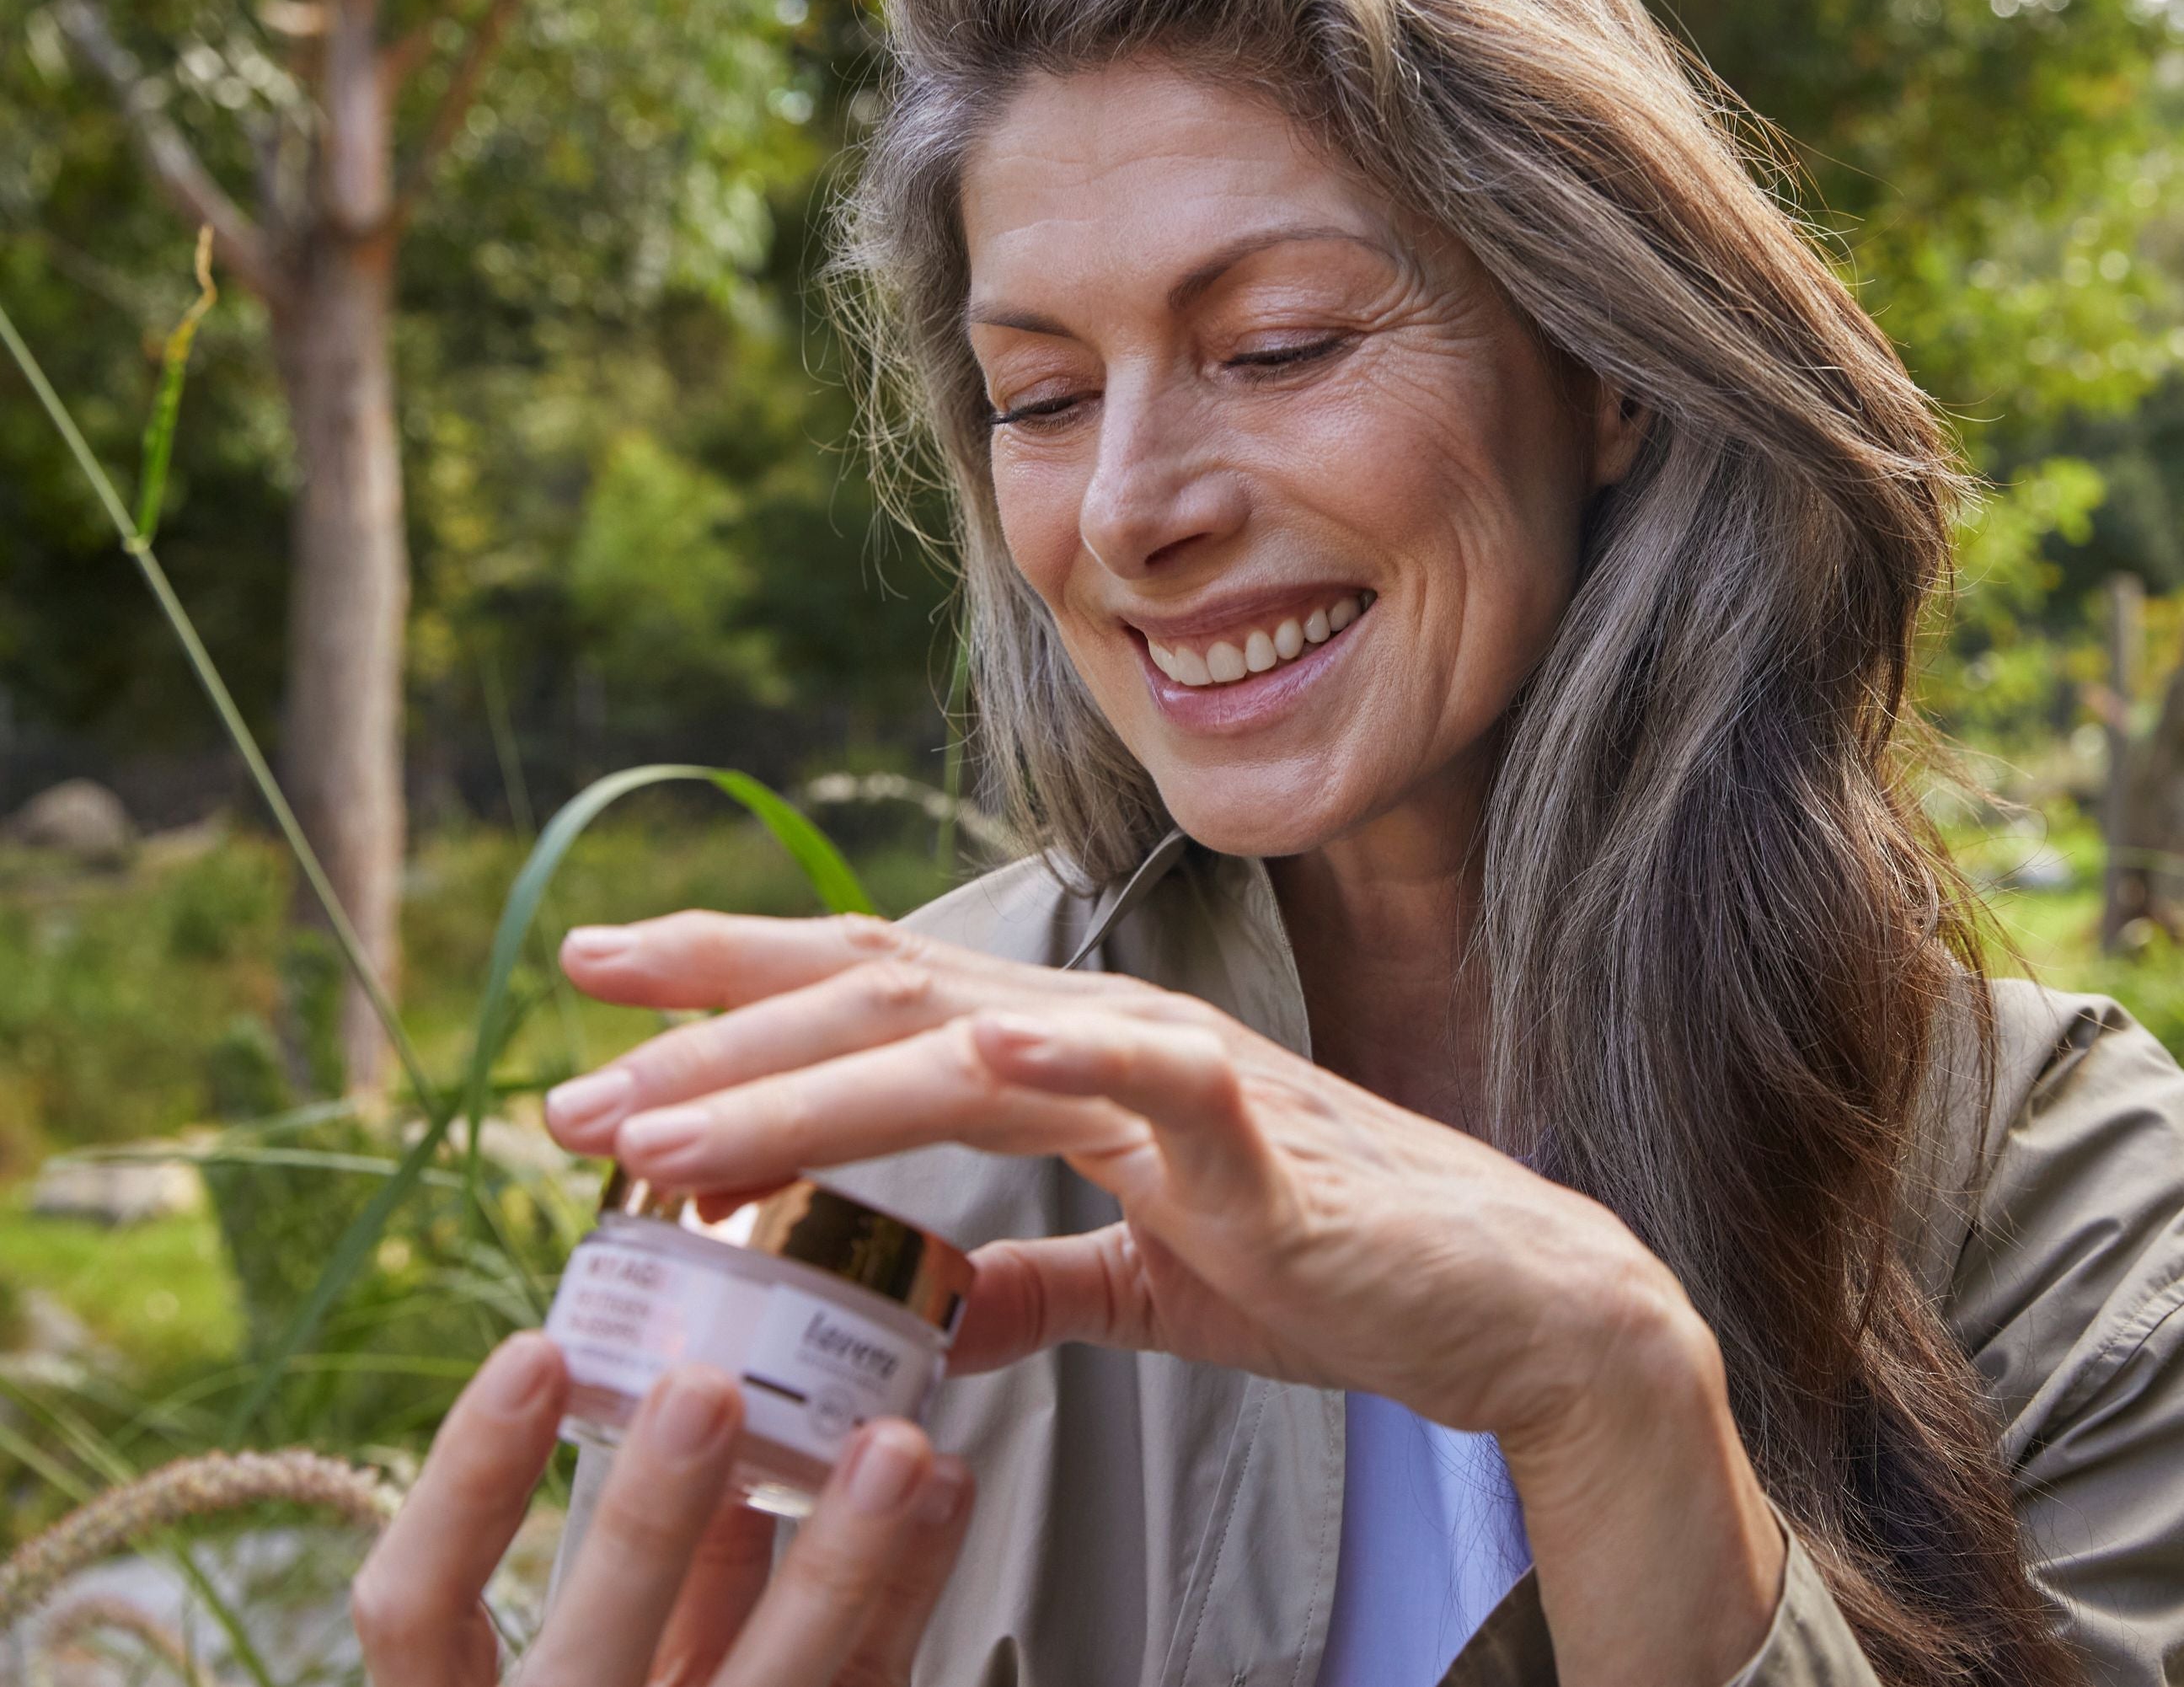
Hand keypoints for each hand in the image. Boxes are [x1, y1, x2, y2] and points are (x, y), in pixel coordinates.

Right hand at [352, 1331, 972, 1686]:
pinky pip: (867, 1679)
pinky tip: (947, 1490)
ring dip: (836, 1557)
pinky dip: (912, 1583)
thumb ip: (656, 1567)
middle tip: (708, 1393)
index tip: (536, 1355)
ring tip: (893, 1445)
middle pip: (589, 1652)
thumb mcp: (619, 1660)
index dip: (467, 1487)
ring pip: (769, 1681)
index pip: (420, 1612)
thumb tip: (704, 1393)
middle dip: (649, 1523)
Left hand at [542, 912, 1688, 1445]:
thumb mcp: (1144, 1281)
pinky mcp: (1258, 1142)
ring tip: (666, 1123)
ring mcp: (1181, 1074)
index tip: (592, 1001)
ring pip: (961, 1042)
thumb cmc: (1337, 1273)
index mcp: (1074, 1058)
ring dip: (801, 1077)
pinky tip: (965, 1047)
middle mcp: (1107, 1035)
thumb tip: (923, 1302)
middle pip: (876, 1001)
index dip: (729, 988)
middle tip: (568, 1084)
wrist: (1507, 1305)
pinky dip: (1056, 1053)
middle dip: (710, 1037)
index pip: (874, 998)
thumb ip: (1028, 1279)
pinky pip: (1150, 1081)